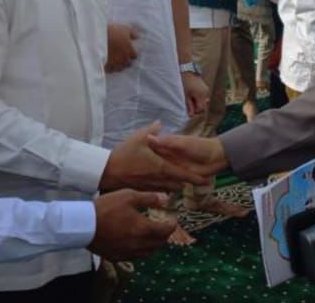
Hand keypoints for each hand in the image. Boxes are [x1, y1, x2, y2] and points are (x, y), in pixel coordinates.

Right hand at [91, 189, 175, 260]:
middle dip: (165, 236)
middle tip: (165, 227)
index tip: (174, 221)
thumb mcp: (129, 195)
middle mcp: (138, 244)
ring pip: (148, 252)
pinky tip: (137, 242)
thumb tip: (165, 199)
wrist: (85, 225)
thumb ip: (148, 198)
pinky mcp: (119, 257)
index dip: (172, 226)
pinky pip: (136, 257)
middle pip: (159, 244)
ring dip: (154, 244)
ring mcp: (128, 253)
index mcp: (143, 228)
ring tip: (153, 235)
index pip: (165, 231)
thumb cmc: (107, 207)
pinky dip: (141, 250)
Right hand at [101, 122, 218, 190]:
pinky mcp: (144, 190)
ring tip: (182, 182)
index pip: (183, 175)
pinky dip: (164, 187)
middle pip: (178, 183)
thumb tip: (160, 123)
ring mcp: (151, 187)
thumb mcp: (139, 137)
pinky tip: (164, 184)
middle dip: (186, 182)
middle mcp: (159, 180)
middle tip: (196, 180)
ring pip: (169, 188)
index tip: (205, 180)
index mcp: (161, 167)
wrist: (108, 172)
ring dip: (176, 185)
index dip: (195, 178)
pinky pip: (159, 190)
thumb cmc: (124, 154)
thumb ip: (152, 131)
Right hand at [105, 22, 138, 72]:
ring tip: (115, 61)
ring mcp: (115, 64)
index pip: (134, 56)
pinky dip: (110, 68)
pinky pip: (110, 70)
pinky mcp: (107, 67)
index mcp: (129, 51)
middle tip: (122, 56)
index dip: (131, 53)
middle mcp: (124, 59)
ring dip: (119, 65)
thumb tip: (138, 37)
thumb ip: (133, 34)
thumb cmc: (113, 32)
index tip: (128, 50)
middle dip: (126, 60)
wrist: (98, 38)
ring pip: (119, 68)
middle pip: (128, 64)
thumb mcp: (125, 29)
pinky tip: (108, 64)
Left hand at [181, 69, 208, 117]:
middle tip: (187, 105)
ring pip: (202, 101)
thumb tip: (191, 115)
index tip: (188, 111)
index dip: (194, 112)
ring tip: (188, 99)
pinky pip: (202, 96)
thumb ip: (188, 106)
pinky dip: (197, 98)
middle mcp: (206, 93)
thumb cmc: (184, 82)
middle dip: (195, 108)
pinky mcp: (204, 87)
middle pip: (202, 106)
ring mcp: (206, 89)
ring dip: (196, 103)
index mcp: (201, 95)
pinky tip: (191, 95)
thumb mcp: (184, 95)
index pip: (200, 109)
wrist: (186, 68)